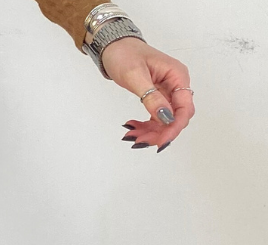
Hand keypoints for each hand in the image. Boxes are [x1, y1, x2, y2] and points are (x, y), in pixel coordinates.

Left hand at [99, 37, 194, 151]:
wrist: (115, 47)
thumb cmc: (125, 55)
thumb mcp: (136, 76)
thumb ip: (151, 97)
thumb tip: (165, 117)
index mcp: (177, 76)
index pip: (185, 108)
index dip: (174, 127)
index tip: (160, 141)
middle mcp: (176, 84)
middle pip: (176, 117)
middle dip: (160, 132)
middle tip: (139, 140)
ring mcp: (167, 91)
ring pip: (165, 120)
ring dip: (151, 132)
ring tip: (132, 135)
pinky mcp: (157, 97)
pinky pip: (156, 117)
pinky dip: (146, 126)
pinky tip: (133, 128)